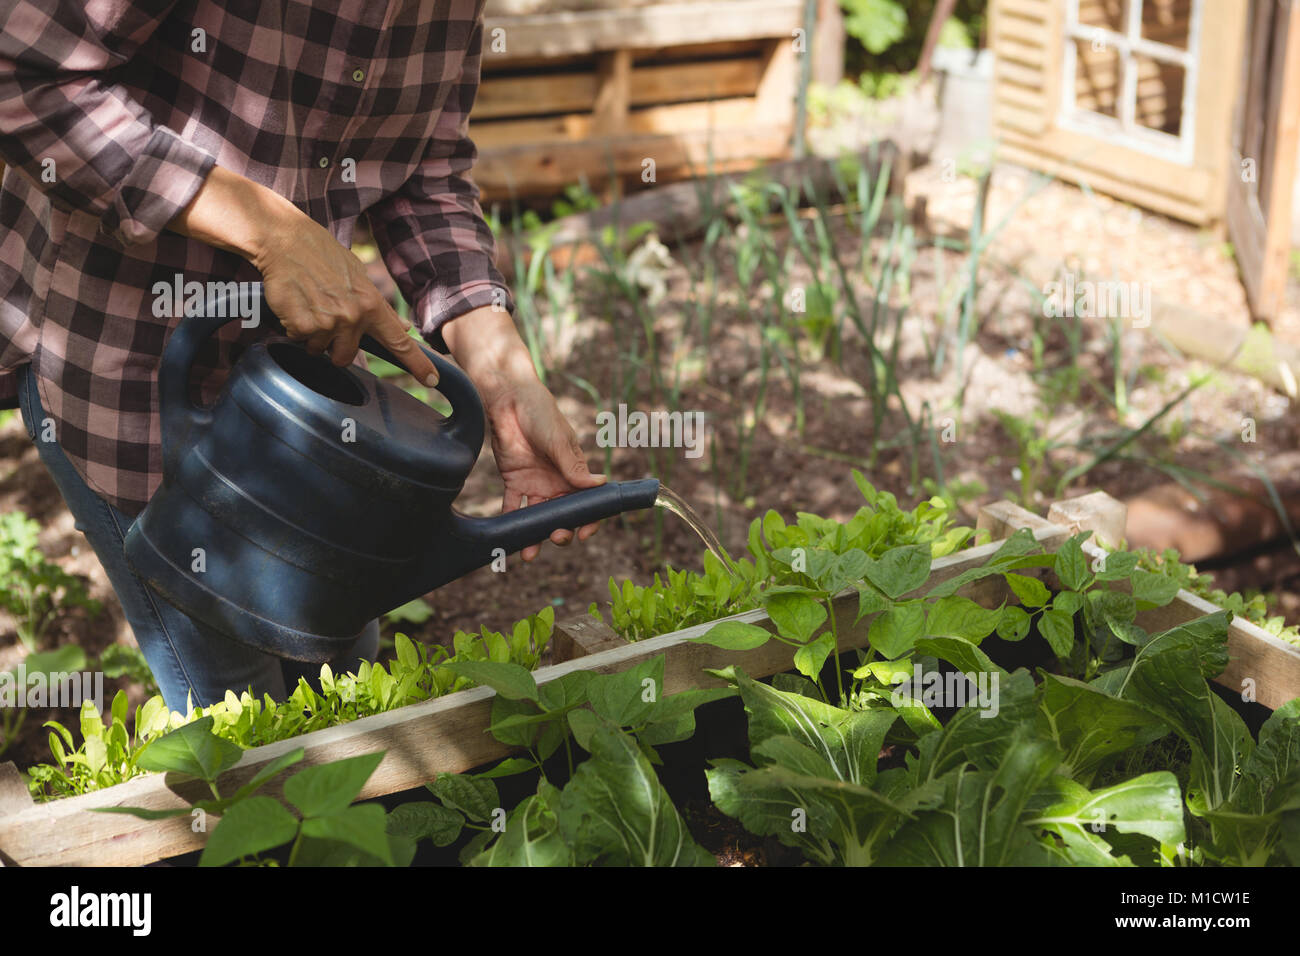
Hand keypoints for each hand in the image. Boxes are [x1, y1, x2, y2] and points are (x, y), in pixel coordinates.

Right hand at [168, 166, 437, 384]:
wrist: (286, 240)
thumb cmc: (323, 257)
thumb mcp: (359, 277)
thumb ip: (379, 308)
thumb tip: (404, 327)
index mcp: (372, 305)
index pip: (399, 342)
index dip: (417, 363)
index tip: (432, 379)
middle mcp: (353, 316)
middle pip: (345, 358)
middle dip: (333, 347)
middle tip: (324, 320)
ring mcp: (328, 322)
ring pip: (319, 351)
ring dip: (312, 336)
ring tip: (308, 306)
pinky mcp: (303, 325)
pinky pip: (298, 340)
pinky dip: (293, 328)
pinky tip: (295, 305)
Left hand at [444, 308, 604, 560]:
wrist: (509, 399)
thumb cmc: (541, 413)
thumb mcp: (559, 440)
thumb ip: (574, 466)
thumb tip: (599, 485)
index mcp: (575, 472)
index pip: (587, 502)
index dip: (589, 520)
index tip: (585, 533)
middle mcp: (557, 482)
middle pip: (563, 515)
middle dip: (562, 531)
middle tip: (556, 536)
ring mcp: (536, 484)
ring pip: (539, 517)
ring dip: (536, 536)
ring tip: (530, 553)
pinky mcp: (514, 481)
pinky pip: (513, 507)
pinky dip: (511, 523)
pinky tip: (509, 537)